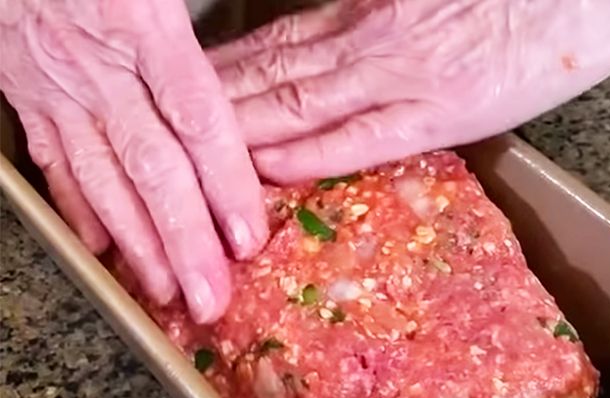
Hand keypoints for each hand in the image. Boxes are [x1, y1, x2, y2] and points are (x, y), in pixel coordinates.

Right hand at [1, 0, 268, 322]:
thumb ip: (194, 27)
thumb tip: (255, 76)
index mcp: (142, 23)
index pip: (198, 118)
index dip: (227, 183)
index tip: (248, 237)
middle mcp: (99, 65)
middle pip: (153, 167)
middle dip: (184, 241)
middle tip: (210, 295)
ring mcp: (57, 84)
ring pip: (103, 177)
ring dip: (136, 242)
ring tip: (164, 289)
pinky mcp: (26, 93)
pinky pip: (56, 160)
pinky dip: (78, 207)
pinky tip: (101, 245)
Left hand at [208, 0, 609, 183]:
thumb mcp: (431, 2)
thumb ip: (380, 21)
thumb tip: (343, 43)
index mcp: (371, 11)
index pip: (281, 42)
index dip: (229, 69)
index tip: (189, 89)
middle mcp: (372, 42)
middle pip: (275, 73)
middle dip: (217, 103)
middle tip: (165, 128)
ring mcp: (402, 78)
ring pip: (302, 104)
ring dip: (243, 130)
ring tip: (192, 153)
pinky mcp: (440, 112)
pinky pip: (361, 137)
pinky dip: (310, 152)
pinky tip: (268, 166)